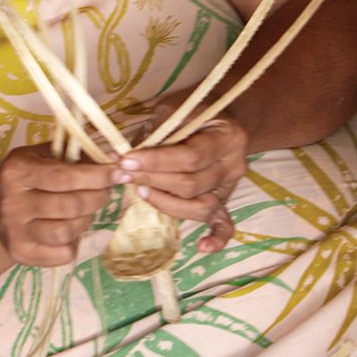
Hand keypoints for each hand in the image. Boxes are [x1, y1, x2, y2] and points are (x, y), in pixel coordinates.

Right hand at [0, 143, 113, 266]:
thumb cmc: (24, 179)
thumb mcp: (39, 156)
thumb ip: (73, 153)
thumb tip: (112, 154)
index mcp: (17, 171)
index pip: (63, 176)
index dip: (96, 176)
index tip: (118, 172)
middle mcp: (13, 202)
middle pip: (69, 205)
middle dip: (97, 197)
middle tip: (106, 191)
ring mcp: (16, 231)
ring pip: (67, 231)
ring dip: (86, 220)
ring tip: (87, 210)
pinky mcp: (22, 254)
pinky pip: (63, 254)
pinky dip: (75, 242)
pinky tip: (72, 230)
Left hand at [114, 115, 248, 253]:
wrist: (220, 116)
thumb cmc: (192, 110)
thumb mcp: (174, 108)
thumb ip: (155, 132)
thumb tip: (123, 154)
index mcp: (227, 137)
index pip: (190, 157)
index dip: (156, 162)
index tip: (126, 161)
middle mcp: (234, 165)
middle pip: (192, 184)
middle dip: (153, 181)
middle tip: (123, 174)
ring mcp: (231, 186)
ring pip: (201, 206)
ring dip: (167, 203)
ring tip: (141, 192)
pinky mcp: (225, 200)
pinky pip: (224, 224)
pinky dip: (216, 239)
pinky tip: (201, 248)